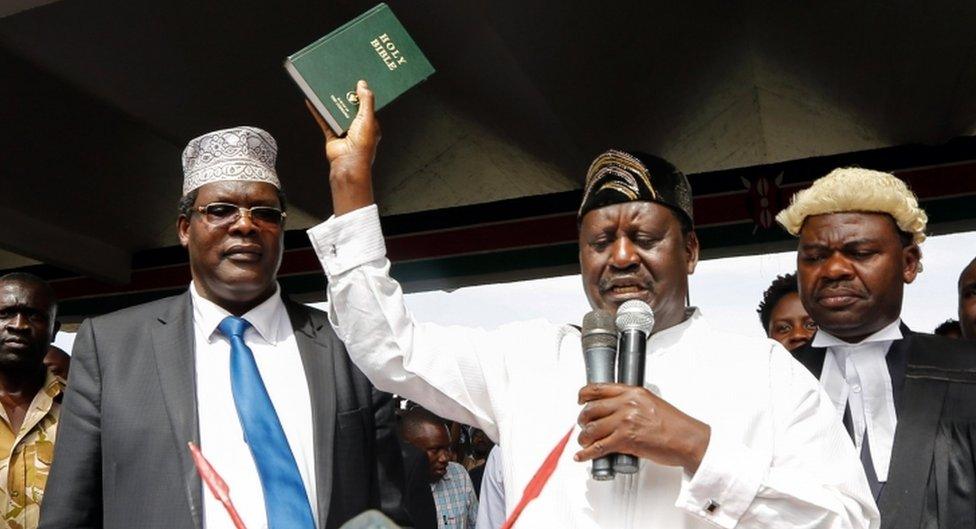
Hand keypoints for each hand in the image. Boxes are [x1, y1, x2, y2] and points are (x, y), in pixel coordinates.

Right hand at [306, 79, 380, 215]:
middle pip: (350, 107)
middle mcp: (357, 127)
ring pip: (336, 112)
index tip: (358, 80)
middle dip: (345, 95)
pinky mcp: (332, 135)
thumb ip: (366, 101)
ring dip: (331, 101)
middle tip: (340, 79)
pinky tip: (311, 100)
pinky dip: (318, 111)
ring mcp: (344, 131)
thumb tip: (363, 84)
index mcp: (370, 124)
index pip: (367, 106)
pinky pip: (323, 120)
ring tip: (326, 87)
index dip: (363, 94)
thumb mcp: (368, 118)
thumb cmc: (362, 145)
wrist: (348, 164)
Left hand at [575, 383, 710, 473]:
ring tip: (584, 442)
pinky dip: (586, 453)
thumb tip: (617, 409)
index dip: (584, 394)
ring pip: (591, 429)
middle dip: (582, 420)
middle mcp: (626, 404)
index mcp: (632, 393)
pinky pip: (598, 447)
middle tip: (583, 425)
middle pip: (591, 409)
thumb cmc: (674, 425)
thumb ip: (633, 403)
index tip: (580, 399)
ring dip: (583, 438)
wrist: (687, 440)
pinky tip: (582, 456)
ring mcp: (624, 422)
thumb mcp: (651, 402)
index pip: (599, 389)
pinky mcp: (625, 440)